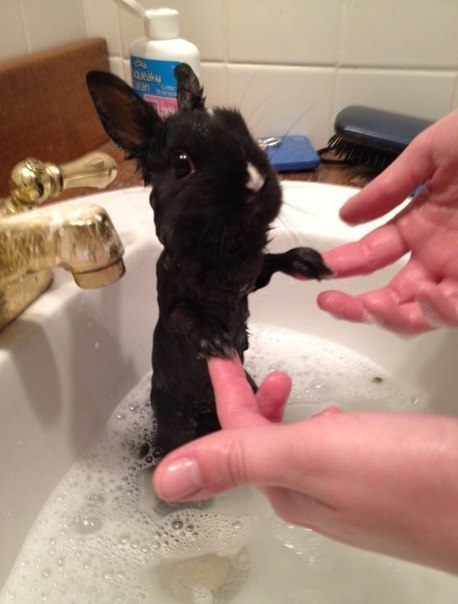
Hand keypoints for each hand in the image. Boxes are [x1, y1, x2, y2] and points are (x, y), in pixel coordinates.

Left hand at [153, 355, 457, 571]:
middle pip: (262, 445)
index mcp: (289, 487)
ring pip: (296, 448)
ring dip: (282, 416)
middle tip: (260, 369)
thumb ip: (240, 461)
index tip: (216, 357)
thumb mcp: (313, 458)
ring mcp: (349, 494)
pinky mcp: (381, 485)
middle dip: (251, 405)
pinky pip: (330, 454)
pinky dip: (320, 429)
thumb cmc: (404, 473)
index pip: (236, 439)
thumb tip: (164, 481)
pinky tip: (336, 422)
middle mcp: (313, 496)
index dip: (224, 395)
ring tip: (286, 386)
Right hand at [318, 109, 457, 333]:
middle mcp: (439, 255)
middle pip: (391, 296)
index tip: (318, 269)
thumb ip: (390, 186)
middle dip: (356, 305)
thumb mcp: (435, 150)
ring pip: (420, 314)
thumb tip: (346, 217)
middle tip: (331, 302)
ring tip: (371, 303)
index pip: (374, 255)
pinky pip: (456, 311)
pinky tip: (424, 293)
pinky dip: (437, 311)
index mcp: (421, 225)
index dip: (345, 265)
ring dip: (390, 315)